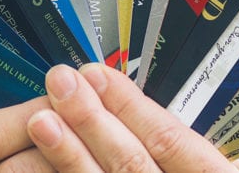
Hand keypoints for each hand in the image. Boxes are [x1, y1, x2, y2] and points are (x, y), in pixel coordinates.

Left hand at [18, 63, 238, 171]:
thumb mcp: (198, 164)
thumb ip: (169, 147)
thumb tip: (120, 100)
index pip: (171, 141)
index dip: (130, 105)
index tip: (96, 75)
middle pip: (133, 165)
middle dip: (92, 120)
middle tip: (61, 84)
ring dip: (70, 153)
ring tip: (41, 120)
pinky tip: (40, 165)